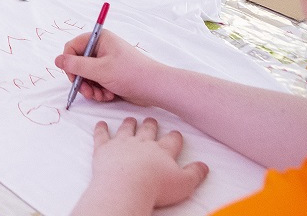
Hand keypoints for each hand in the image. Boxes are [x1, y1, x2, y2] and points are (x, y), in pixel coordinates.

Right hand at [55, 29, 164, 106]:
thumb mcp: (99, 70)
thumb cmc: (131, 74)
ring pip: (86, 75)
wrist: (156, 88)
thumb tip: (57, 60)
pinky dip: (99, 90)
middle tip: (88, 92)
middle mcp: (101, 48)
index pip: (72, 47)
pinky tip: (108, 96)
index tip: (73, 77)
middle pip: (78, 63)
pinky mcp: (111, 74)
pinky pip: (96, 82)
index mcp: (99, 39)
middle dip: (81, 80)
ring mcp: (106, 62)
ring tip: (100, 96)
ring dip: (90, 88)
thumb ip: (75, 65)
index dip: (69, 63)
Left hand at [73, 117, 208, 214]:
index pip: (172, 140)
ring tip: (131, 119)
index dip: (175, 136)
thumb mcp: (184, 184)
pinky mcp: (104, 148)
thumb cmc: (156, 187)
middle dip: (151, 124)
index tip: (176, 133)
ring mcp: (122, 143)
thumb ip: (195, 173)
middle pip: (148, 129)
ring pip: (127, 128)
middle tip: (151, 119)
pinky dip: (101, 129)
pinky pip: (102, 135)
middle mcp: (142, 142)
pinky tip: (100, 123)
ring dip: (129, 123)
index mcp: (162, 151)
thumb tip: (205, 166)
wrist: (126, 186)